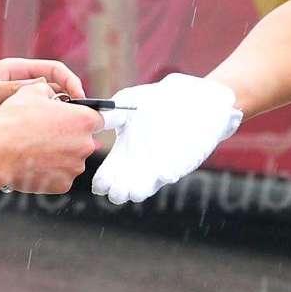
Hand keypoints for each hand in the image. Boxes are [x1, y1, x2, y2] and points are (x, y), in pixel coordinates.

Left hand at [0, 57, 85, 134]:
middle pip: (54, 95)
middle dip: (66, 108)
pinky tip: (40, 146)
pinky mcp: (11, 128)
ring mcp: (17, 109)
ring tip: (57, 136)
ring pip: (45, 116)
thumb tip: (48, 90)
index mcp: (17, 72)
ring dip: (54, 125)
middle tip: (74, 122)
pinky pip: (33, 132)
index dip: (71, 83)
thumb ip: (18, 90)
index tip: (80, 99)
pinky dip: (40, 139)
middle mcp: (20, 89)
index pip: (54, 72)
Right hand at [0, 84, 101, 194]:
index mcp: (84, 120)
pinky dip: (51, 172)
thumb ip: (49, 90)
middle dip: (69, 138)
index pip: (97, 119)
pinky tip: (35, 163)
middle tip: (48, 135)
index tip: (71, 120)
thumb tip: (52, 93)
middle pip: (84, 141)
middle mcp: (85, 145)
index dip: (82, 118)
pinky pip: (61, 176)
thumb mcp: (32, 91)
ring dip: (60, 155)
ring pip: (72, 159)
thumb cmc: (15, 121)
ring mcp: (75, 167)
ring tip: (37, 150)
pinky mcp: (63, 184)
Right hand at [90, 74, 242, 203]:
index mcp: (122, 152)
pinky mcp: (178, 164)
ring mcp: (157, 167)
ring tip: (132, 190)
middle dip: (117, 193)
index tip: (101, 182)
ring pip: (142, 190)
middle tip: (116, 189)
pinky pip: (169, 175)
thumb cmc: (159, 98)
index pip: (106, 176)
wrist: (195, 99)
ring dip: (136, 192)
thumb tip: (95, 119)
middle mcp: (137, 165)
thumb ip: (112, 110)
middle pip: (121, 189)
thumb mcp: (130, 100)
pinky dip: (165, 175)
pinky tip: (163, 173)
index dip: (102, 182)